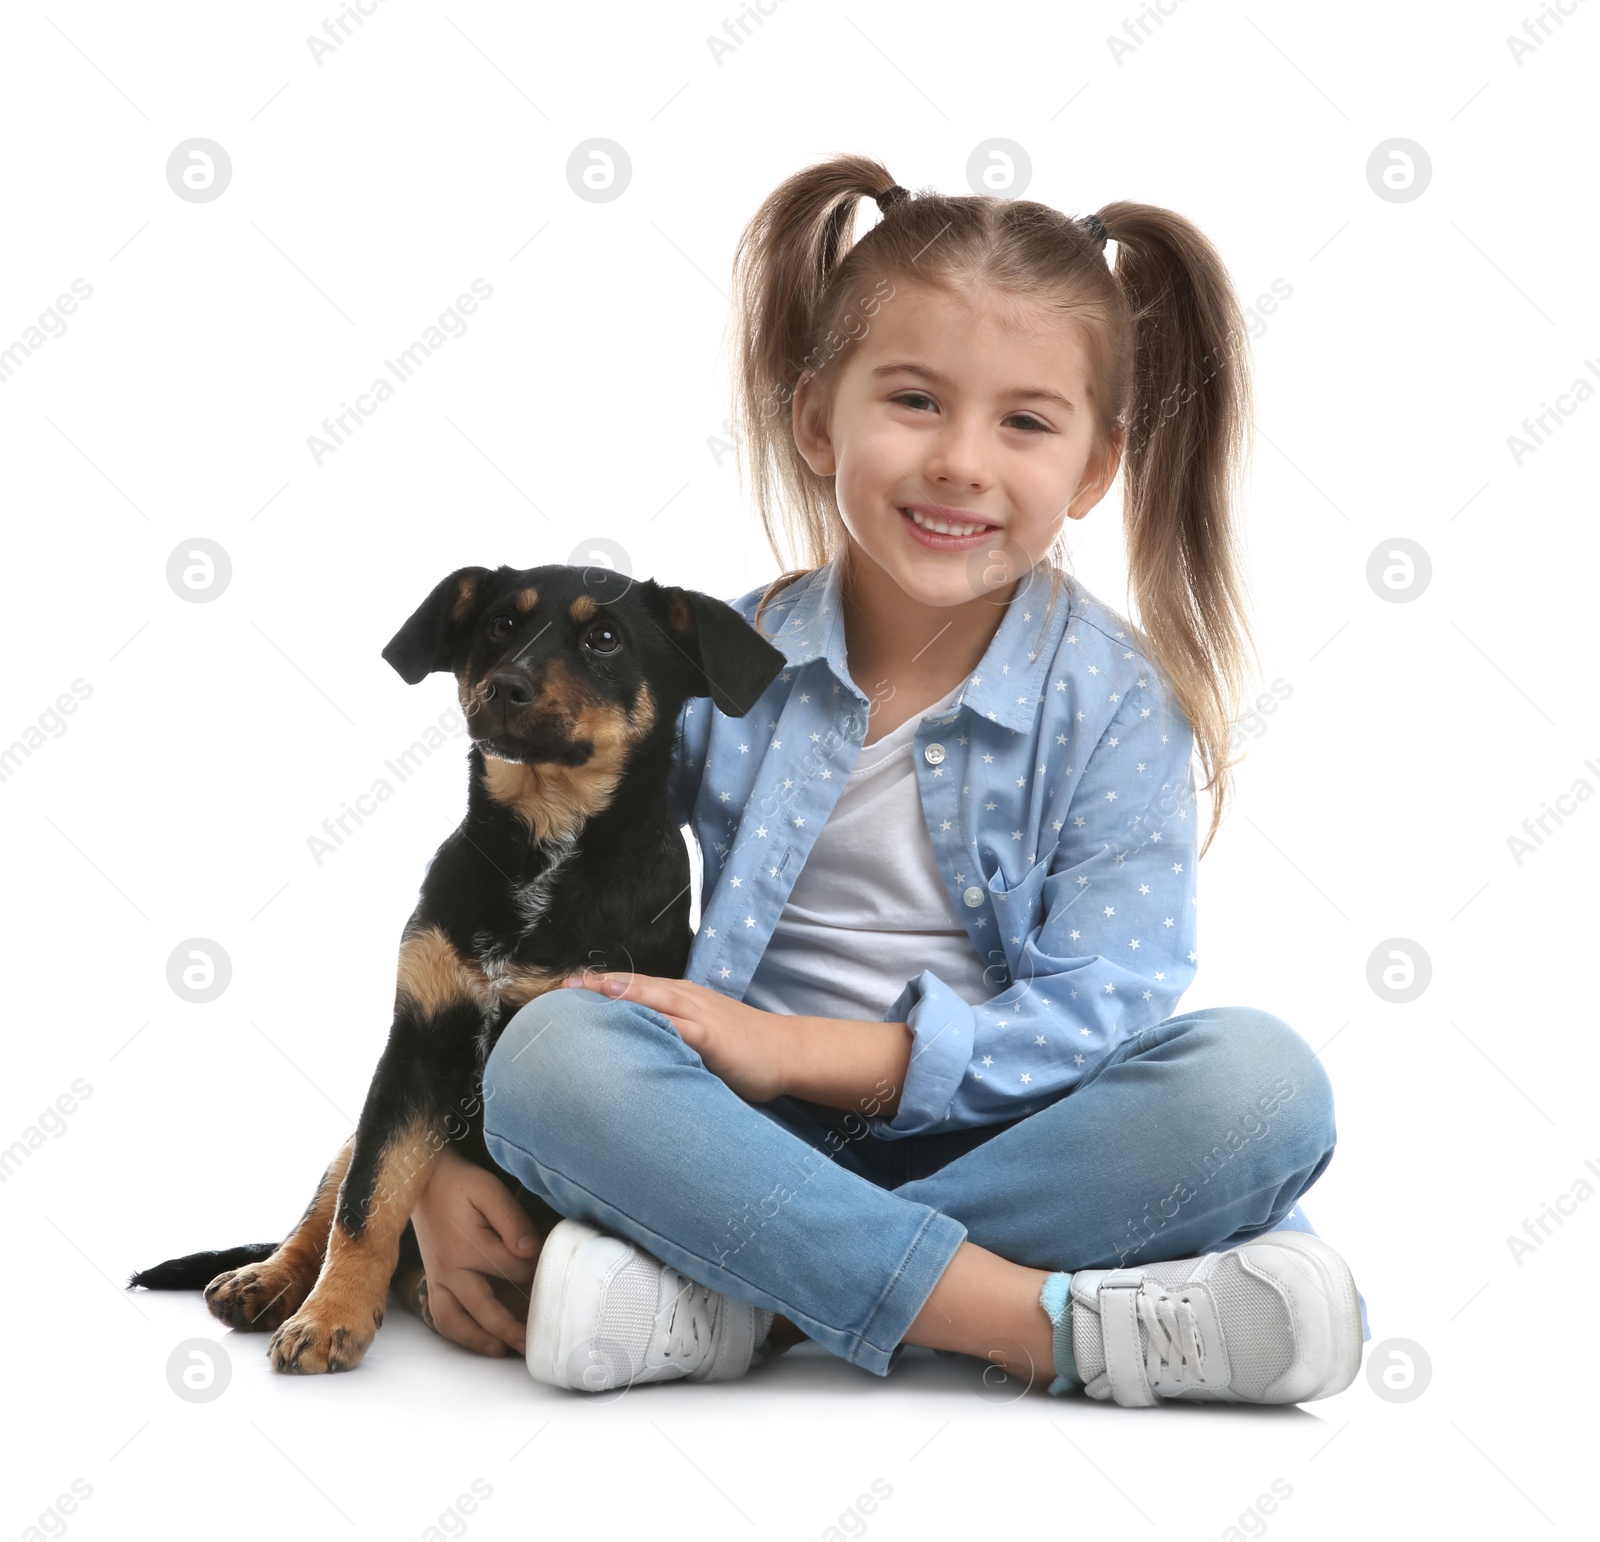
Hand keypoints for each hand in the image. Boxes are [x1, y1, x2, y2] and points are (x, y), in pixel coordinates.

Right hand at [410, 1144, 541, 1356]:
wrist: (424, 1180)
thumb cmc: (462, 1185)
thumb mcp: (490, 1191)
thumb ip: (512, 1220)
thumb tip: (531, 1249)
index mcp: (468, 1247)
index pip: (512, 1270)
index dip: (536, 1274)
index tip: (554, 1276)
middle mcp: (450, 1269)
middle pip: (484, 1307)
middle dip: (510, 1327)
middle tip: (533, 1343)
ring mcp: (438, 1279)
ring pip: (457, 1321)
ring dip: (480, 1340)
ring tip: (506, 1350)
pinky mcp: (432, 1281)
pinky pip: (443, 1316)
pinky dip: (460, 1333)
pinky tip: (480, 1339)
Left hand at [565, 971, 791, 1103]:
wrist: (786, 1051)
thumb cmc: (742, 1048)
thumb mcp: (699, 1036)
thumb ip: (669, 1035)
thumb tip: (632, 1047)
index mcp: (680, 998)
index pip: (633, 987)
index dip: (598, 986)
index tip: (563, 989)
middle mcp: (685, 998)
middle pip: (634, 986)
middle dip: (596, 986)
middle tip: (560, 989)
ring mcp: (698, 1014)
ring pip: (651, 997)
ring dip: (617, 994)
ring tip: (583, 993)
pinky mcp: (711, 1035)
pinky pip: (677, 1024)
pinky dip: (652, 1018)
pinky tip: (632, 1018)